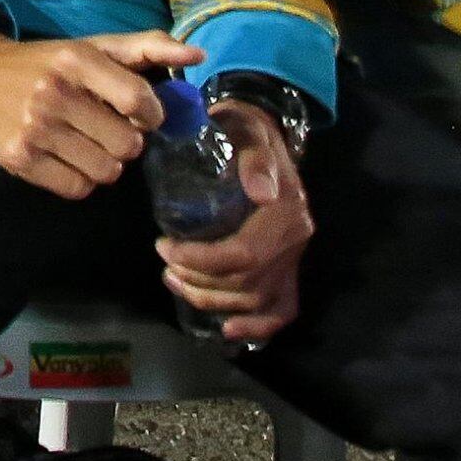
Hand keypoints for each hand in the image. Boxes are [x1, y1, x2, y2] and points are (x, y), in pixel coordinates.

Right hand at [0, 24, 194, 198]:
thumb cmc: (45, 61)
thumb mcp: (92, 46)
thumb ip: (147, 47)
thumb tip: (199, 54)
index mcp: (76, 60)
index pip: (141, 102)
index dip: (150, 114)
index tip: (138, 111)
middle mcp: (55, 94)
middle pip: (128, 146)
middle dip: (124, 140)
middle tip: (103, 127)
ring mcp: (35, 130)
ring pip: (107, 173)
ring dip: (103, 162)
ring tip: (83, 142)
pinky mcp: (19, 160)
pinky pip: (78, 189)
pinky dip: (79, 178)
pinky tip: (64, 156)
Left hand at [157, 105, 312, 343]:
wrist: (263, 132)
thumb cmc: (244, 131)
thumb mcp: (245, 130)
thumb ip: (253, 157)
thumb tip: (261, 191)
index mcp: (286, 211)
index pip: (244, 255)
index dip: (201, 260)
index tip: (164, 247)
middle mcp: (296, 241)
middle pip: (247, 283)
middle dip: (199, 281)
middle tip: (165, 264)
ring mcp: (294, 258)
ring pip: (257, 300)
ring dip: (212, 301)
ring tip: (175, 282)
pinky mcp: (289, 268)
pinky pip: (283, 309)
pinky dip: (258, 326)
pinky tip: (228, 329)